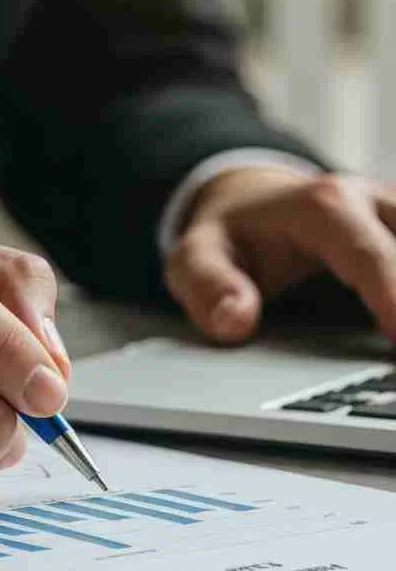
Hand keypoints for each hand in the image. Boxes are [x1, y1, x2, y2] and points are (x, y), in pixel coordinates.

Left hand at [163, 167, 395, 343]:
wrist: (255, 201)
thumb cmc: (232, 234)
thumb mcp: (195, 254)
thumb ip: (207, 285)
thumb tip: (236, 319)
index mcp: (325, 208)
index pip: (369, 253)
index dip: (394, 294)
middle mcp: (375, 203)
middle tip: (395, 368)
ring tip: (394, 366)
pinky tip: (393, 352)